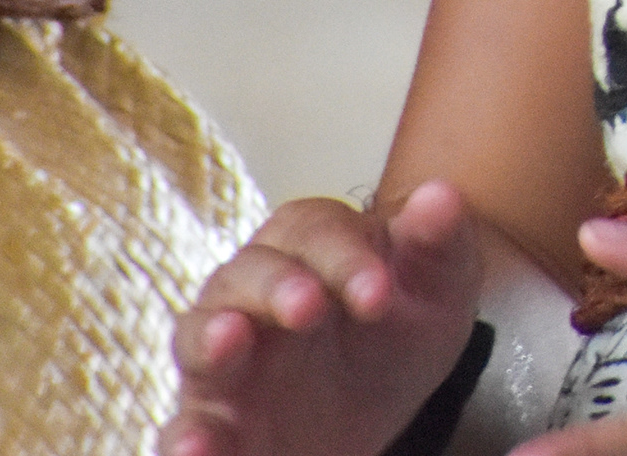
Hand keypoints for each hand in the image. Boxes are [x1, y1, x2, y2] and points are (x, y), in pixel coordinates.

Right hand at [162, 180, 486, 455]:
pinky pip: (184, 425)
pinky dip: (185, 436)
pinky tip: (196, 449)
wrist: (376, 410)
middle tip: (309, 307)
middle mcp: (252, 295)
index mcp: (307, 250)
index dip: (344, 257)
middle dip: (277, 285)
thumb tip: (442, 195)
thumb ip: (439, 243)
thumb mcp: (435, 290)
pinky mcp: (211, 422)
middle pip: (248, 272)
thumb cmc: (395, 330)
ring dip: (210, 337)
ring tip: (228, 340)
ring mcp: (226, 360)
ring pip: (198, 335)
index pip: (314, 232)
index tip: (379, 295)